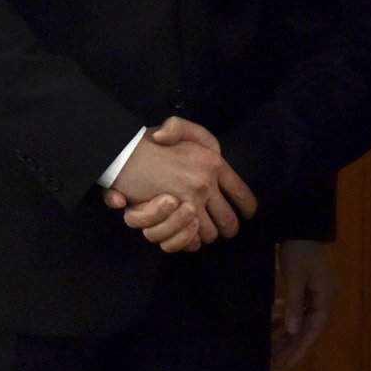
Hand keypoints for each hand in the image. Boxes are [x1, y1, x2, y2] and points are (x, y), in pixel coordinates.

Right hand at [106, 117, 255, 252]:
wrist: (124, 155)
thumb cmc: (154, 142)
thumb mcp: (182, 128)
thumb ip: (198, 134)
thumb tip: (201, 152)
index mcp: (213, 164)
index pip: (243, 196)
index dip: (246, 209)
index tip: (243, 214)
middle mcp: (204, 185)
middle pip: (229, 224)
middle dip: (226, 229)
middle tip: (219, 225)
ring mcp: (186, 204)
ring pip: (208, 235)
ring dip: (204, 234)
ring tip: (196, 225)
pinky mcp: (168, 218)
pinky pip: (188, 242)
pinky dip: (187, 241)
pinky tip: (184, 232)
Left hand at [273, 241, 335, 369]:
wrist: (301, 223)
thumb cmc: (299, 250)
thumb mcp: (295, 277)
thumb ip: (295, 304)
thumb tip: (294, 331)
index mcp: (325, 297)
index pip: (313, 329)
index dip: (300, 348)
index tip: (286, 364)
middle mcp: (323, 297)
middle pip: (307, 328)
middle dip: (291, 345)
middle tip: (275, 364)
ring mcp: (315, 291)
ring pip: (300, 319)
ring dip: (287, 334)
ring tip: (271, 350)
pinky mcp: (306, 285)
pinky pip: (296, 309)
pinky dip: (286, 318)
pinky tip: (273, 326)